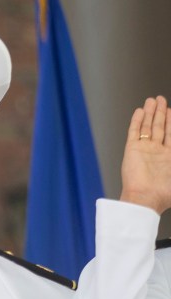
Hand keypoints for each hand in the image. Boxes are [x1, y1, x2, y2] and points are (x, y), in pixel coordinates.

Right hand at [119, 95, 170, 213]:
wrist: (145, 198)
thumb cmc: (164, 193)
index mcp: (169, 158)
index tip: (170, 110)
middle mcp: (156, 152)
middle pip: (159, 127)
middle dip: (160, 113)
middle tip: (160, 100)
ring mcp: (144, 150)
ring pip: (148, 127)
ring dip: (150, 113)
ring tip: (151, 100)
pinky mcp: (132, 149)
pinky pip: (135, 131)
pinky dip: (137, 121)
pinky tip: (139, 111)